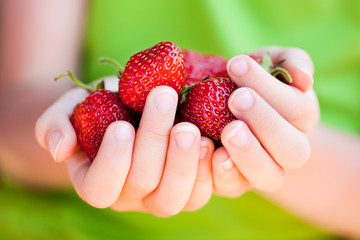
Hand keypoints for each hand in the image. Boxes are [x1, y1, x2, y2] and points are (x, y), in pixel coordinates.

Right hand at [35, 77, 214, 216]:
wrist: (130, 110)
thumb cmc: (99, 109)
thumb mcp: (70, 109)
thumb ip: (55, 126)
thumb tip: (60, 149)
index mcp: (97, 183)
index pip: (100, 188)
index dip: (112, 161)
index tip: (120, 125)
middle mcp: (130, 197)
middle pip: (143, 184)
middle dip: (153, 140)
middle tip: (163, 97)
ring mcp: (162, 196)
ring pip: (175, 197)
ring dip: (184, 160)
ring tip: (189, 126)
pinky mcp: (190, 189)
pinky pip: (202, 191)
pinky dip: (208, 169)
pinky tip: (210, 140)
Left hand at [212, 47, 318, 196]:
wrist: (230, 109)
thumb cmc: (253, 82)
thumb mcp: (272, 63)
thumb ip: (292, 63)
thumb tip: (304, 78)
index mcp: (301, 118)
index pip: (295, 107)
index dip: (267, 87)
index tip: (236, 64)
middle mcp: (289, 149)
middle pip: (291, 149)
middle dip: (264, 122)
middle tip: (236, 98)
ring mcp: (264, 171)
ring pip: (268, 176)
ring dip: (248, 153)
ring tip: (228, 130)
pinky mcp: (236, 183)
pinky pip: (234, 187)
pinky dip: (222, 174)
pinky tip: (210, 152)